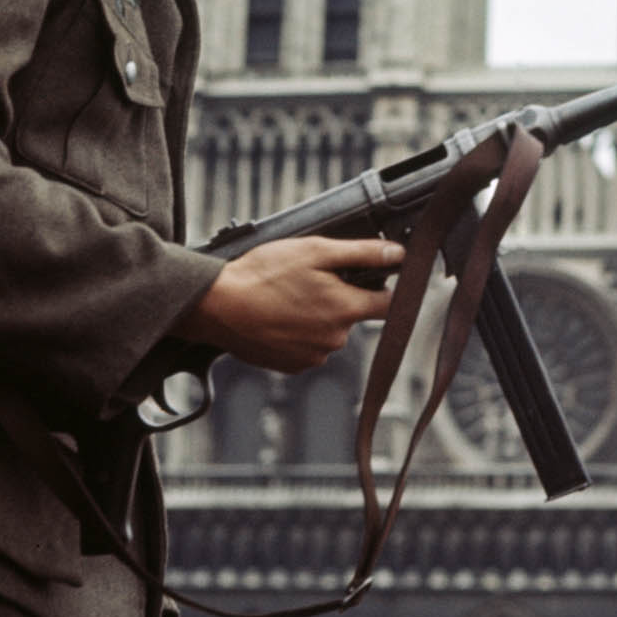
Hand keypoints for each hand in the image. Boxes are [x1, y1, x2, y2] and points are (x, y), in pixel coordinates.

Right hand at [173, 236, 404, 372]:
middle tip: (309, 279)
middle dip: (340, 298)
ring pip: (329, 332)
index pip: (389, 305)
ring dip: (316, 316)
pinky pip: (307, 347)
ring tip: (286, 297)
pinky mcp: (291, 366)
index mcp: (345, 309)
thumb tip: (398, 254)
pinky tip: (278, 315)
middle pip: (354, 316)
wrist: (218, 307)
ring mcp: (312, 356)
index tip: (372, 277)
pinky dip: (298, 332)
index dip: (384, 287)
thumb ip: (362, 253)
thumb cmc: (263, 274)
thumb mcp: (315, 251)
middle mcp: (334, 339)